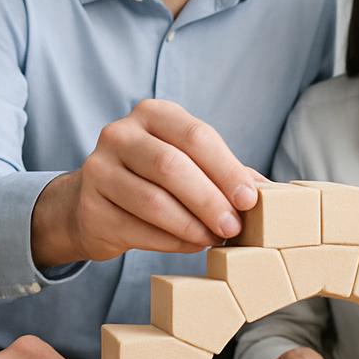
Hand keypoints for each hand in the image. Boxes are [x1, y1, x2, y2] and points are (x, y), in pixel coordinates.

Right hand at [31, 99, 263, 265]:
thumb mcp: (188, 161)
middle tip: (234, 227)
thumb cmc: (154, 177)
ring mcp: (99, 169)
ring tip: (215, 239)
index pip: (196, 136)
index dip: (226, 169)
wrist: (92, 201)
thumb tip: (268, 191)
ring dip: (192, 225)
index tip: (250, 199)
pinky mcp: (90, 207)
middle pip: (172, 166)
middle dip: (209, 200)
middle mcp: (120, 134)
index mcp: (153, 113)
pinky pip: (137, 228)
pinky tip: (191, 244)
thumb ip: (224, 171)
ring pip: (153, 200)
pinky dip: (171, 240)